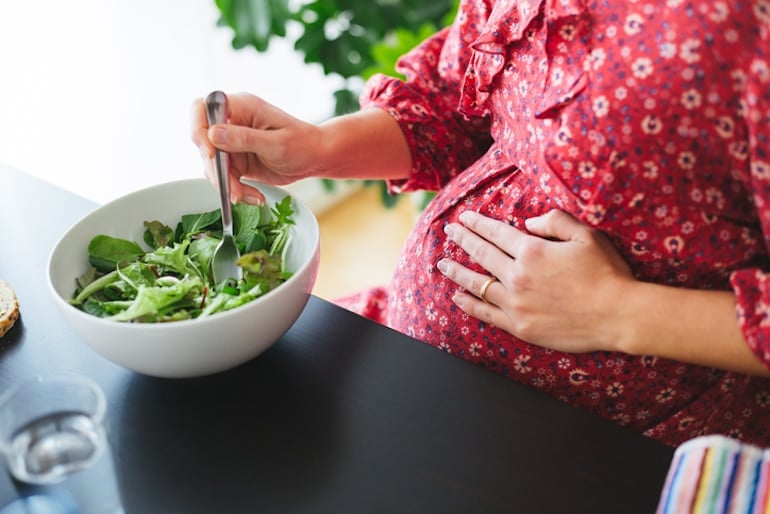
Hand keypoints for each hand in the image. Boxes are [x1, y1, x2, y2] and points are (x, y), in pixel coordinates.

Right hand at [190, 92, 322, 203]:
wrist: (315, 158)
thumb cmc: (302, 144)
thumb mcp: (276, 143)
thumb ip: (244, 138)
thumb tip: (212, 134)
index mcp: (241, 107)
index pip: (202, 108)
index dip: (199, 130)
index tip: (211, 154)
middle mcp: (232, 123)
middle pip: (204, 143)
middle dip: (216, 169)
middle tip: (232, 189)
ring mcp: (232, 142)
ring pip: (212, 164)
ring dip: (226, 184)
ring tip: (247, 196)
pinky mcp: (236, 161)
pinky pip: (224, 177)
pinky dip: (235, 189)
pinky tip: (253, 197)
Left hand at [437, 210, 633, 352]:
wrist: (618, 315)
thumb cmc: (607, 273)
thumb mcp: (586, 235)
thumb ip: (555, 221)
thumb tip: (528, 222)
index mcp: (532, 251)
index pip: (496, 233)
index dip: (477, 223)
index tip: (464, 218)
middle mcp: (517, 276)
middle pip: (482, 254)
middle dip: (462, 240)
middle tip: (449, 232)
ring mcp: (516, 303)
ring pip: (477, 284)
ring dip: (457, 271)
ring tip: (442, 264)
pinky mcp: (519, 326)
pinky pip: (486, 313)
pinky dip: (469, 304)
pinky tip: (457, 297)